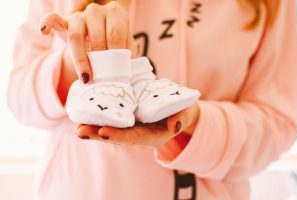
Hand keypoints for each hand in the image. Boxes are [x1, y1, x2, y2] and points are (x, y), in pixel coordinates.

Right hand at [39, 1, 137, 102]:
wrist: (98, 41)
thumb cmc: (114, 44)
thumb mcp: (126, 46)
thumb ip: (129, 53)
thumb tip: (129, 66)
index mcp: (116, 14)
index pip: (116, 34)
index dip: (116, 54)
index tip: (117, 71)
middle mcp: (97, 11)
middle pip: (96, 37)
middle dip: (99, 60)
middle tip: (102, 78)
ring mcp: (79, 16)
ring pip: (76, 36)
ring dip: (80, 60)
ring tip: (85, 78)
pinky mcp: (64, 22)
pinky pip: (53, 19)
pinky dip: (47, 24)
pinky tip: (44, 31)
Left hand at [76, 103, 199, 147]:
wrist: (178, 107)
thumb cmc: (183, 109)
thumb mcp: (186, 112)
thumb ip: (182, 118)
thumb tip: (174, 126)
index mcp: (153, 135)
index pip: (135, 138)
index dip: (120, 137)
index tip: (104, 133)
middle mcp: (140, 134)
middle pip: (118, 137)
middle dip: (99, 135)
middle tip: (81, 131)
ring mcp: (132, 127)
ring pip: (111, 129)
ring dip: (94, 128)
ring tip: (77, 127)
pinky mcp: (128, 117)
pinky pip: (112, 119)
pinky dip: (98, 119)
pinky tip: (84, 115)